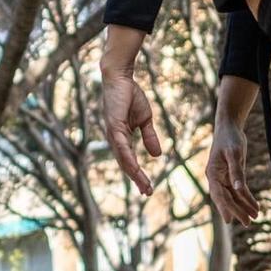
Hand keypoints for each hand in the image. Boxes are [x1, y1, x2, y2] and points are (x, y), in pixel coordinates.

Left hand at [101, 68, 162, 193]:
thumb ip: (149, 137)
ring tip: (144, 186)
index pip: (130, 161)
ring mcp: (113, 134)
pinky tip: (135, 168)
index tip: (147, 188)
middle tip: (147, 192)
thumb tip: (157, 155)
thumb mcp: (145, 119)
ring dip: (134, 173)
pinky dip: (128, 158)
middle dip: (137, 179)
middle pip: (126, 164)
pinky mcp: (113, 126)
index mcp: (121, 139)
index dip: (138, 175)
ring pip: (124, 159)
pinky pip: (122, 146)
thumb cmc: (130, 96)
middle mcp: (115, 139)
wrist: (121, 78)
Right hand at [207, 116, 262, 223]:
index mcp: (213, 174)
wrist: (229, 127)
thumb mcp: (234, 153)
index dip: (227, 208)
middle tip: (248, 223)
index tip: (233, 220)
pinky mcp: (232, 175)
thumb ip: (236, 171)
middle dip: (236, 211)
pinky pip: (239, 190)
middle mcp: (216, 178)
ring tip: (254, 217)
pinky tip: (254, 206)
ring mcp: (223, 178)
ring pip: (233, 196)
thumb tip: (238, 189)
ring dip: (243, 206)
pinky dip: (246, 198)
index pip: (220, 195)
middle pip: (226, 199)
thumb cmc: (229, 138)